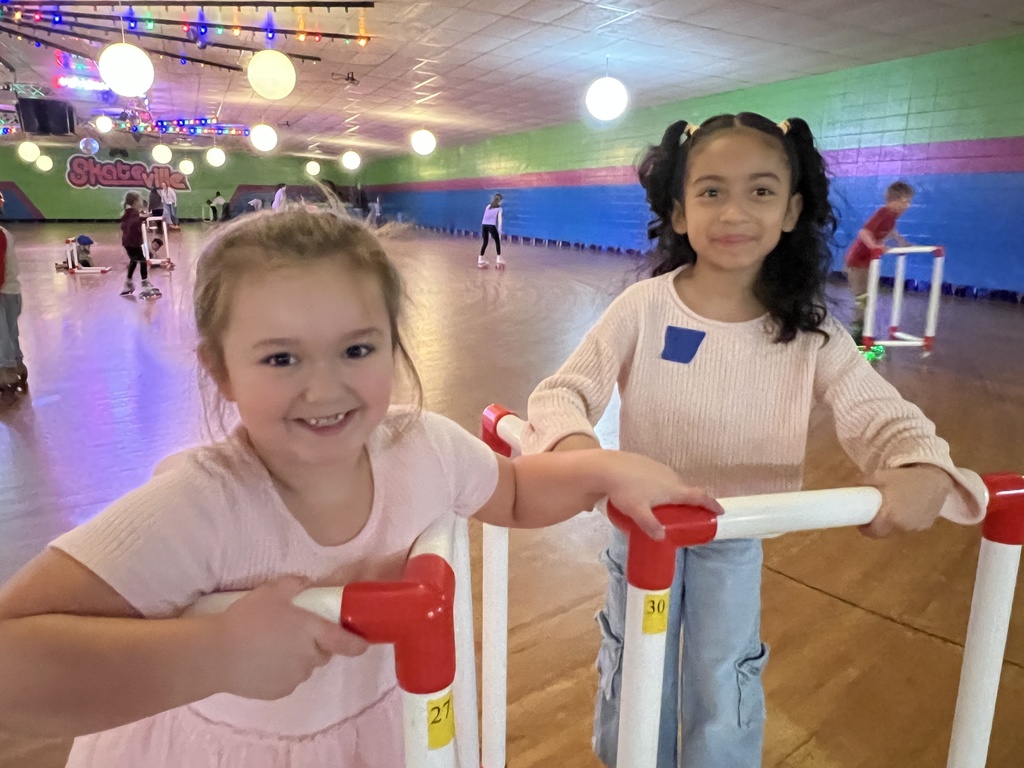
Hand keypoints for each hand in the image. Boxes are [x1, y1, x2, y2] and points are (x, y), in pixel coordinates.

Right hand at [211, 576, 367, 699]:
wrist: (216, 654)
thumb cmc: (246, 619)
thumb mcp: (270, 592)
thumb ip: (293, 585)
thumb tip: (306, 582)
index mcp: (312, 631)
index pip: (345, 642)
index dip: (357, 643)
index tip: (363, 643)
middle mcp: (309, 657)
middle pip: (322, 653)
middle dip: (315, 645)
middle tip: (292, 634)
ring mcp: (295, 677)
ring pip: (304, 667)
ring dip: (297, 659)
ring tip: (271, 648)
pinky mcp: (279, 692)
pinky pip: (287, 680)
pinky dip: (281, 672)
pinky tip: (261, 662)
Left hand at [601, 451, 722, 539]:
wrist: (607, 467)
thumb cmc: (625, 490)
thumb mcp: (637, 512)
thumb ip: (650, 525)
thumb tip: (661, 538)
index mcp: (673, 489)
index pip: (699, 496)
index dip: (711, 504)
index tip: (720, 511)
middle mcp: (670, 476)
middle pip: (686, 490)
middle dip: (690, 502)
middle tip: (689, 515)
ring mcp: (659, 467)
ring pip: (673, 483)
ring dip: (675, 494)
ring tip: (667, 507)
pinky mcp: (648, 462)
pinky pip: (661, 477)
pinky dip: (662, 486)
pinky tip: (650, 493)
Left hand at [860, 464, 953, 537]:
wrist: (934, 477)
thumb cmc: (904, 477)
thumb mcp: (879, 475)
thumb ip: (864, 484)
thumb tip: (854, 489)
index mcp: (889, 516)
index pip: (873, 533)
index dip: (866, 529)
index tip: (863, 522)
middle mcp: (902, 526)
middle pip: (885, 532)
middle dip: (879, 525)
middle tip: (876, 513)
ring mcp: (916, 527)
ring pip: (898, 529)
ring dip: (894, 523)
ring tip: (894, 507)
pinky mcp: (926, 525)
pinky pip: (911, 526)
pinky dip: (907, 520)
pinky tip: (908, 506)